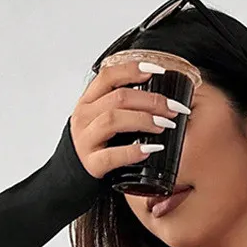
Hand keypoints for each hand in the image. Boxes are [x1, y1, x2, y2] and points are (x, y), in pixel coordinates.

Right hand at [69, 58, 189, 179]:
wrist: (73, 176)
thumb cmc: (96, 145)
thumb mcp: (101, 118)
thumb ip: (120, 104)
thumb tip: (159, 95)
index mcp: (88, 101)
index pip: (109, 76)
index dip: (134, 69)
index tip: (158, 71)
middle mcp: (84, 117)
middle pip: (118, 98)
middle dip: (151, 100)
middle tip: (173, 108)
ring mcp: (86, 140)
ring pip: (113, 120)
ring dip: (144, 120)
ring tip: (164, 125)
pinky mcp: (91, 164)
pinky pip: (112, 155)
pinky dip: (133, 151)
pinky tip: (150, 149)